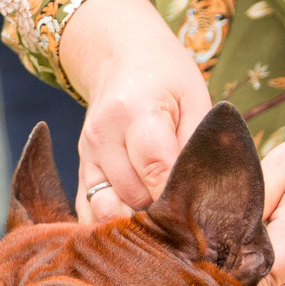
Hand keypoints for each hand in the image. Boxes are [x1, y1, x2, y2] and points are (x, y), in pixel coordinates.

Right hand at [56, 0, 213, 222]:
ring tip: (165, 225)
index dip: (178, 199)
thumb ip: (198, 148)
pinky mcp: (80, 171)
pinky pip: (89, 213)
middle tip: (190, 222)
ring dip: (137, 224)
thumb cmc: (168, 81)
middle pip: (132, 198)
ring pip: (107, 212)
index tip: (201, 216)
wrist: (122, 59)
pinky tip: (137, 226)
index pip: (155, 169)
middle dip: (163, 215)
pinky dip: (112, 226)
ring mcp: (86, 156)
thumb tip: (204, 199)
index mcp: (134, 112)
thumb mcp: (195, 102)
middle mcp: (102, 137)